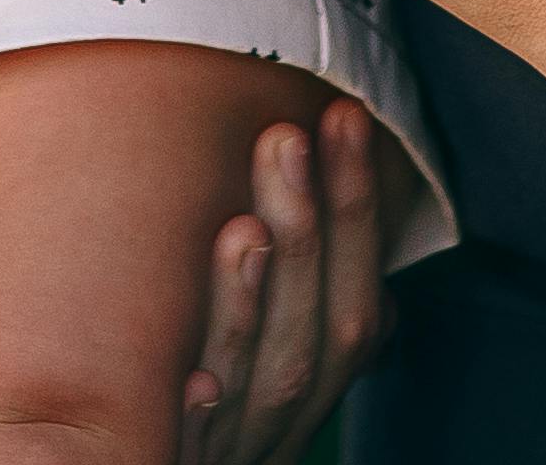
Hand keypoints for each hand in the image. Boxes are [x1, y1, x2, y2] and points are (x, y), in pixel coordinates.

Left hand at [175, 98, 396, 461]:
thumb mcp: (265, 366)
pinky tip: (194, 380)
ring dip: (252, 308)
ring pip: (260, 390)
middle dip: (309, 237)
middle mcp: (281, 429)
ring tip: (245, 225)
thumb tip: (348, 227)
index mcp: (311, 391)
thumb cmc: (210, 422)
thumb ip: (297, 309)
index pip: (356, 304)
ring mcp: (231, 456)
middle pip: (311, 340)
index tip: (343, 116)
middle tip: (286, 137)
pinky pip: (189, 454)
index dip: (355, 214)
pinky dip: (200, 421)